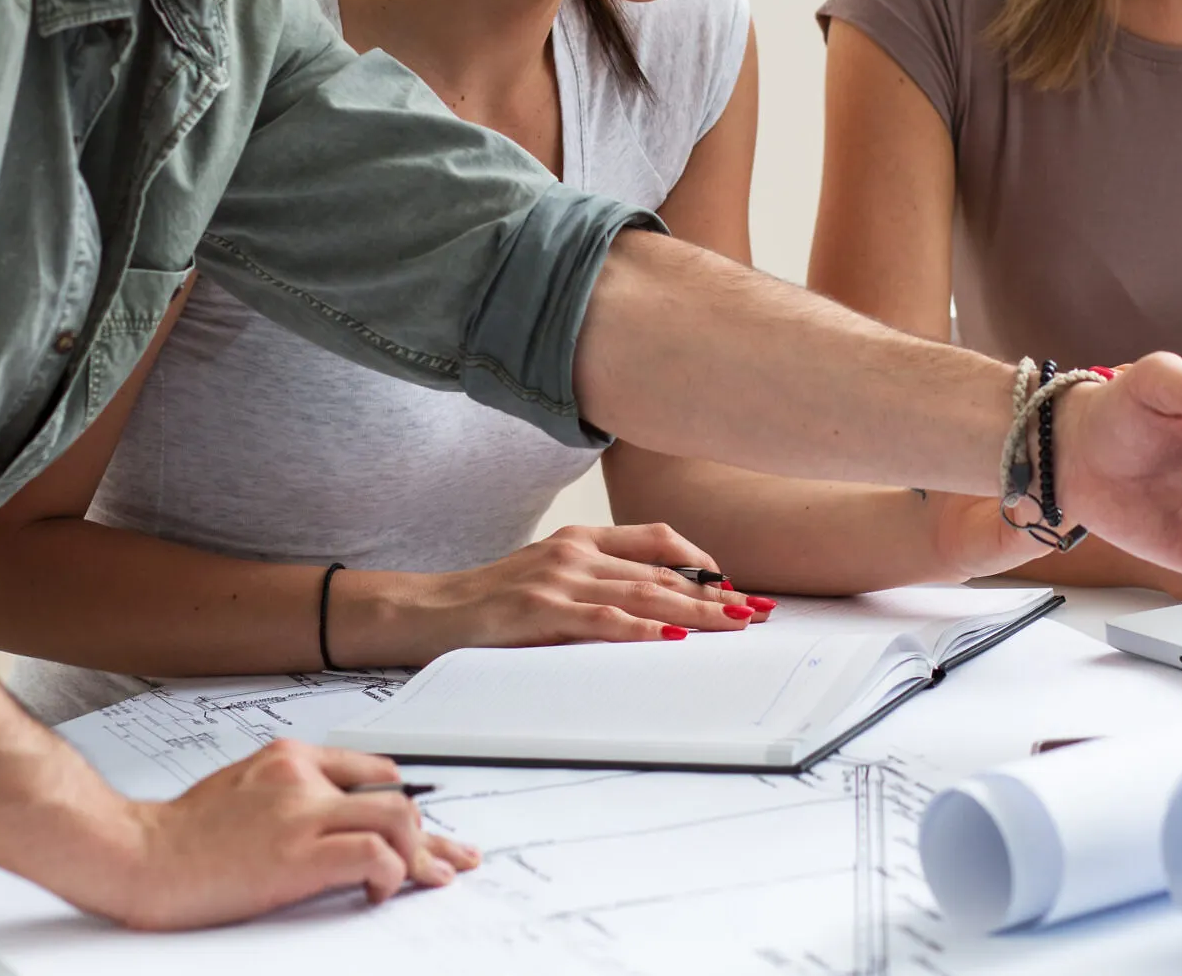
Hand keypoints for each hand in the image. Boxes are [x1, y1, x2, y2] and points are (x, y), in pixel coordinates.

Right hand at [95, 741, 478, 929]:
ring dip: (419, 855)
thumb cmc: (180, 836)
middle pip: (395, 793)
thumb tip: (327, 820)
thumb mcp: (240, 790)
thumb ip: (286, 795)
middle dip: (431, 834)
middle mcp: (301, 778)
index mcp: (289, 759)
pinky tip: (381, 892)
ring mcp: (301, 814)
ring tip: (421, 882)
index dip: (406, 803)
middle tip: (450, 861)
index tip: (424, 829)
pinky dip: (390, 874)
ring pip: (398, 817)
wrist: (138, 855)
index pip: (372, 771)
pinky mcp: (297, 855)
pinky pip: (372, 855)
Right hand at [335, 524, 765, 665]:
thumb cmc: (487, 603)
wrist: (426, 611)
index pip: (657, 541)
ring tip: (734, 624)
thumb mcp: (547, 579)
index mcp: (579, 541)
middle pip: (662, 570)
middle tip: (755, 611)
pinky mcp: (541, 611)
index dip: (703, 562)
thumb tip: (655, 612)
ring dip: (696, 611)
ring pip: (644, 594)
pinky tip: (672, 639)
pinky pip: (604, 620)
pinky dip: (642, 630)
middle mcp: (574, 552)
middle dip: (714, 593)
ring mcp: (558, 580)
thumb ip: (595, 585)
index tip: (735, 585)